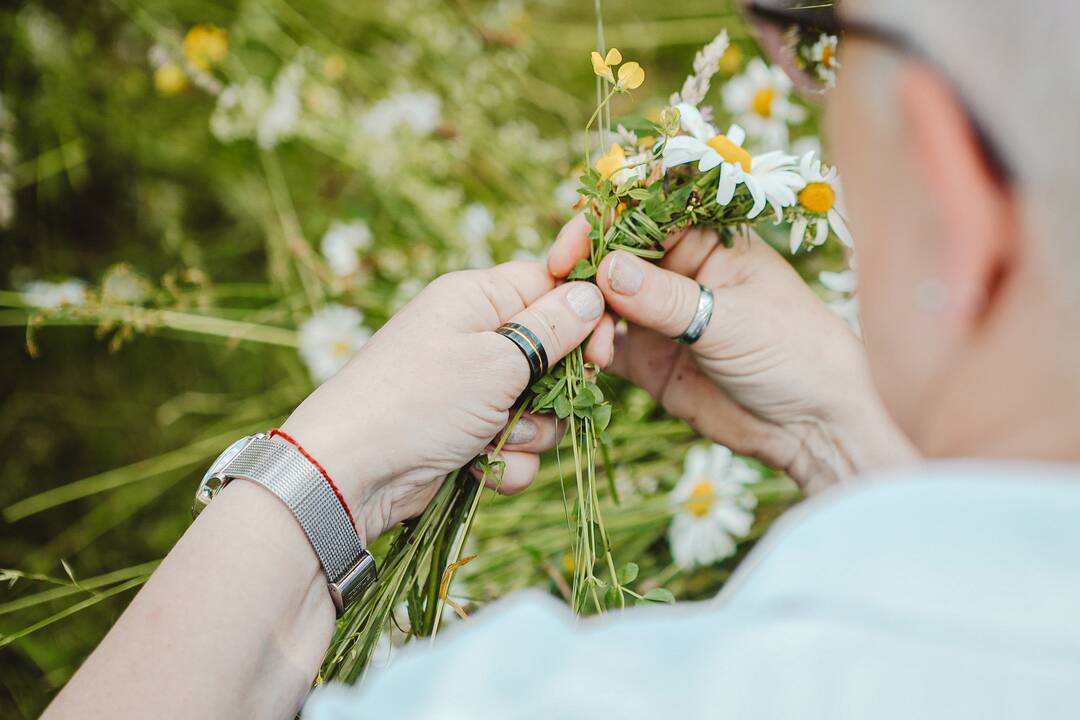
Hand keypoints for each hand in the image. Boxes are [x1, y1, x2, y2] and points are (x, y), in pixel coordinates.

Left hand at [280, 262, 608, 542]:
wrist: (351, 473)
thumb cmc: (419, 400)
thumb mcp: (495, 359)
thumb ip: (551, 329)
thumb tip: (591, 295)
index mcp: (477, 299)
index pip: (550, 287)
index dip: (583, 318)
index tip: (601, 355)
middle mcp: (474, 337)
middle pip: (552, 352)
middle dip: (556, 388)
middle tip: (542, 403)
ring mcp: (470, 388)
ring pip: (541, 406)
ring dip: (531, 431)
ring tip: (495, 439)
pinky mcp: (467, 433)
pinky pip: (517, 444)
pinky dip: (507, 460)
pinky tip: (480, 468)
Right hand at [549, 215, 914, 492]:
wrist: (811, 428)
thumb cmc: (795, 352)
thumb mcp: (732, 319)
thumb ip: (666, 297)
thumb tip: (605, 268)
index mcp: (709, 241)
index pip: (645, 214)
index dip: (605, 221)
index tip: (574, 244)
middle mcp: (679, 272)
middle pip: (614, 253)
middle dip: (584, 269)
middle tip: (562, 289)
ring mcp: (660, 315)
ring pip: (602, 300)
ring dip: (586, 314)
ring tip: (595, 343)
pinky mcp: (648, 359)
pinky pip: (604, 345)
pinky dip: (589, 349)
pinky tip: (591, 362)